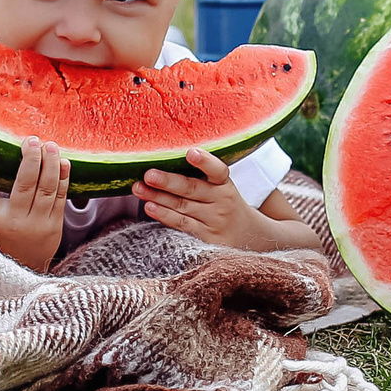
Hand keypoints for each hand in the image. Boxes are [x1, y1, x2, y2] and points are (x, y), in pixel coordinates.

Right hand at [0, 137, 68, 271]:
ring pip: (46, 189)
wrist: (26, 268)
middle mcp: (16, 220)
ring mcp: (38, 224)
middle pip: (24, 185)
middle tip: (30, 140)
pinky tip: (63, 162)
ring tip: (50, 145)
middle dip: (29, 159)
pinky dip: (63, 178)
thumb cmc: (4, 238)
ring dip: (50, 164)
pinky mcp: (55, 226)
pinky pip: (60, 198)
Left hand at [134, 148, 318, 251]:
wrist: (252, 237)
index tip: (191, 152)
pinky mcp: (206, 238)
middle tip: (148, 174)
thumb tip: (168, 154)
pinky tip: (150, 207)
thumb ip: (202, 174)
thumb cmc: (227, 204)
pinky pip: (182, 225)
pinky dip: (165, 215)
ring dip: (158, 197)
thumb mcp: (223, 187)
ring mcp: (214, 221)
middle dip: (168, 181)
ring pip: (182, 207)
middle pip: (192, 190)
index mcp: (226, 185)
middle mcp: (222, 202)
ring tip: (138, 188)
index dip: (205, 162)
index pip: (218, 171)